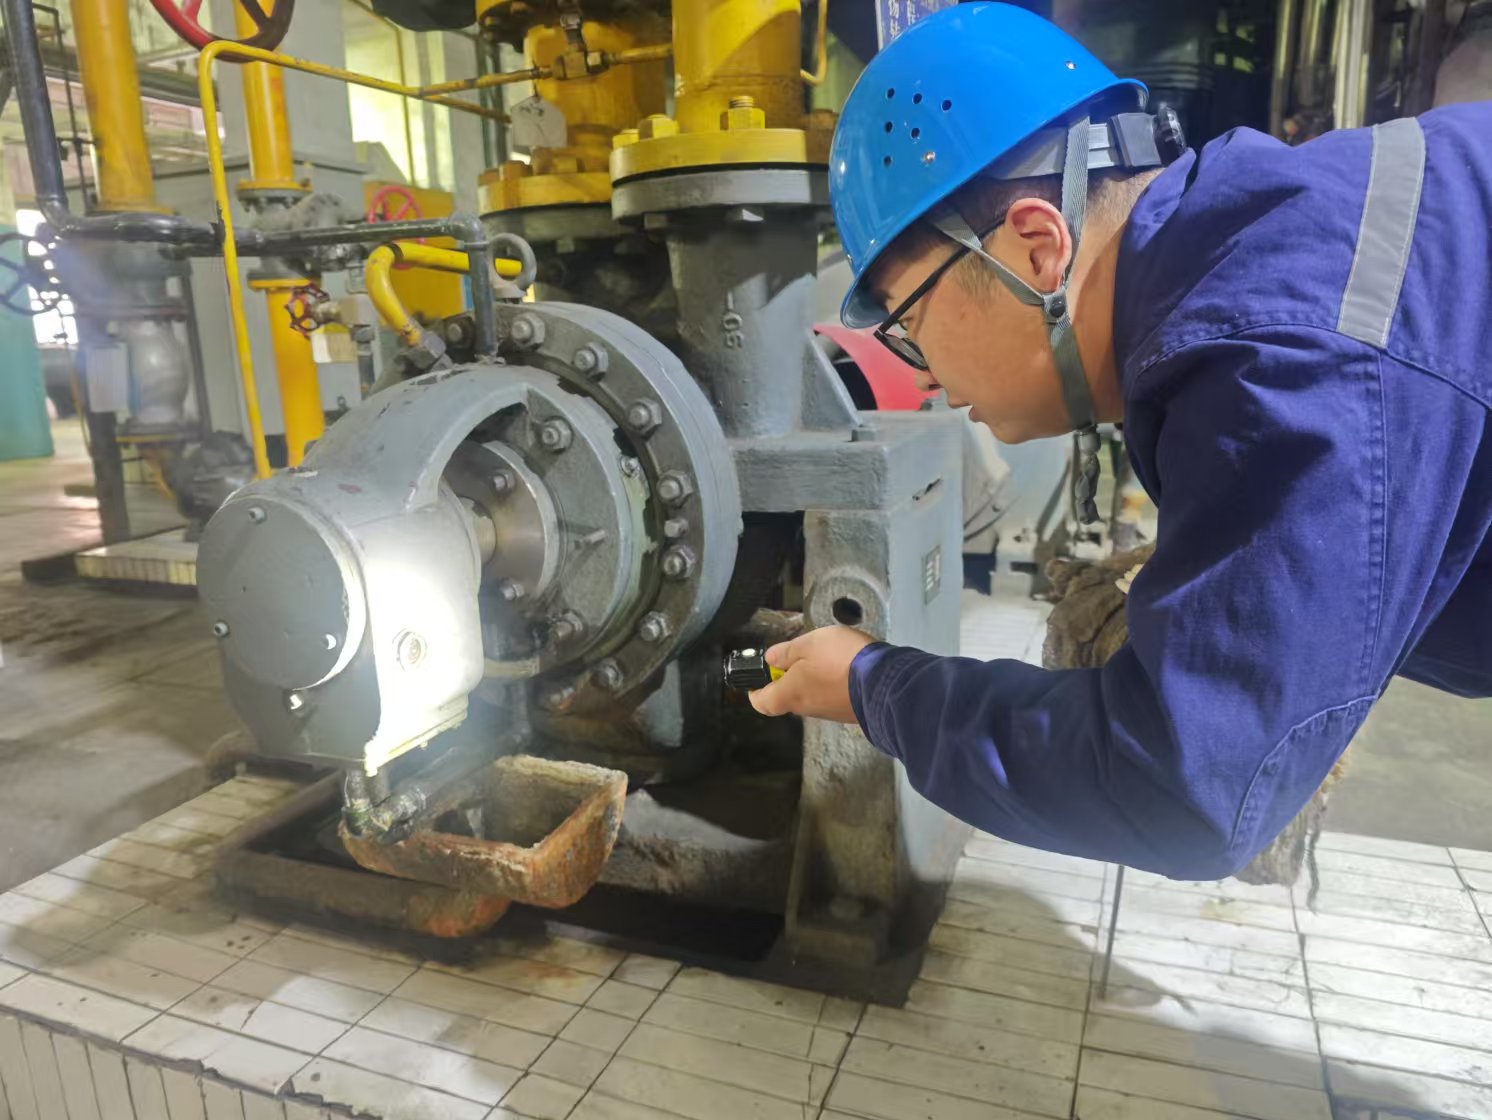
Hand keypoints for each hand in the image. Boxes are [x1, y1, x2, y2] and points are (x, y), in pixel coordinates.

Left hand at [747, 626, 874, 722]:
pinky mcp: (850, 710)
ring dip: (813, 679)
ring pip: (812, 696)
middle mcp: (808, 708)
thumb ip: (785, 652)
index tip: (755, 681)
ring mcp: (830, 711)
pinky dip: (833, 683)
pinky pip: (833, 696)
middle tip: (795, 657)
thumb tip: (770, 659)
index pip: (762, 703)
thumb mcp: (807, 645)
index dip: (755, 692)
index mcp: (790, 694)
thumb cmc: (841, 661)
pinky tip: (844, 666)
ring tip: (825, 656)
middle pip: (788, 698)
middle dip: (788, 679)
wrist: (886, 682)